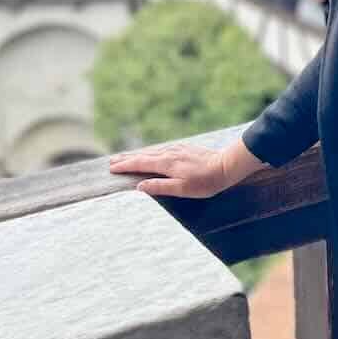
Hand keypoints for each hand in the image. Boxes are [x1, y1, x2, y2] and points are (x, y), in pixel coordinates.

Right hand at [108, 142, 229, 199]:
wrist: (226, 165)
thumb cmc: (205, 182)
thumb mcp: (182, 189)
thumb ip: (160, 187)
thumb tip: (139, 187)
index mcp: (166, 163)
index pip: (140, 164)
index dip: (125, 166)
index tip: (112, 168)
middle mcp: (169, 153)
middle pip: (143, 155)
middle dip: (127, 158)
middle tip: (111, 161)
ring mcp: (177, 149)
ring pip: (152, 151)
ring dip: (137, 155)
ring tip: (126, 157)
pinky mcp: (184, 149)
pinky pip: (161, 150)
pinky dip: (150, 153)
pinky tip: (151, 154)